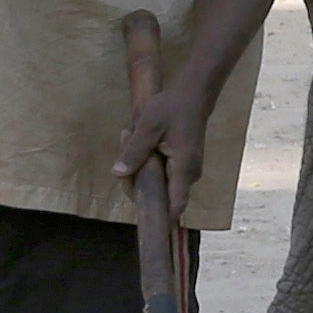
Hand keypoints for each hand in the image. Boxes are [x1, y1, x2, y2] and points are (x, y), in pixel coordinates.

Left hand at [115, 74, 213, 209]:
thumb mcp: (148, 126)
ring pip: (159, 184)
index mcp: (184, 169)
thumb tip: (118, 174)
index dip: (159, 218)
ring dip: (140, 168)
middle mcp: (189, 175)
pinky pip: (162, 174)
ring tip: (129, 136)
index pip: (174, 206)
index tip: (140, 217)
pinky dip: (148, 163)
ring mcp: (187, 171)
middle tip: (124, 149)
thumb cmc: (172, 108)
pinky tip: (139, 141)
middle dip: (136, 180)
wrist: (194, 95)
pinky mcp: (182, 165)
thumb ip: (134, 151)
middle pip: (161, 195)